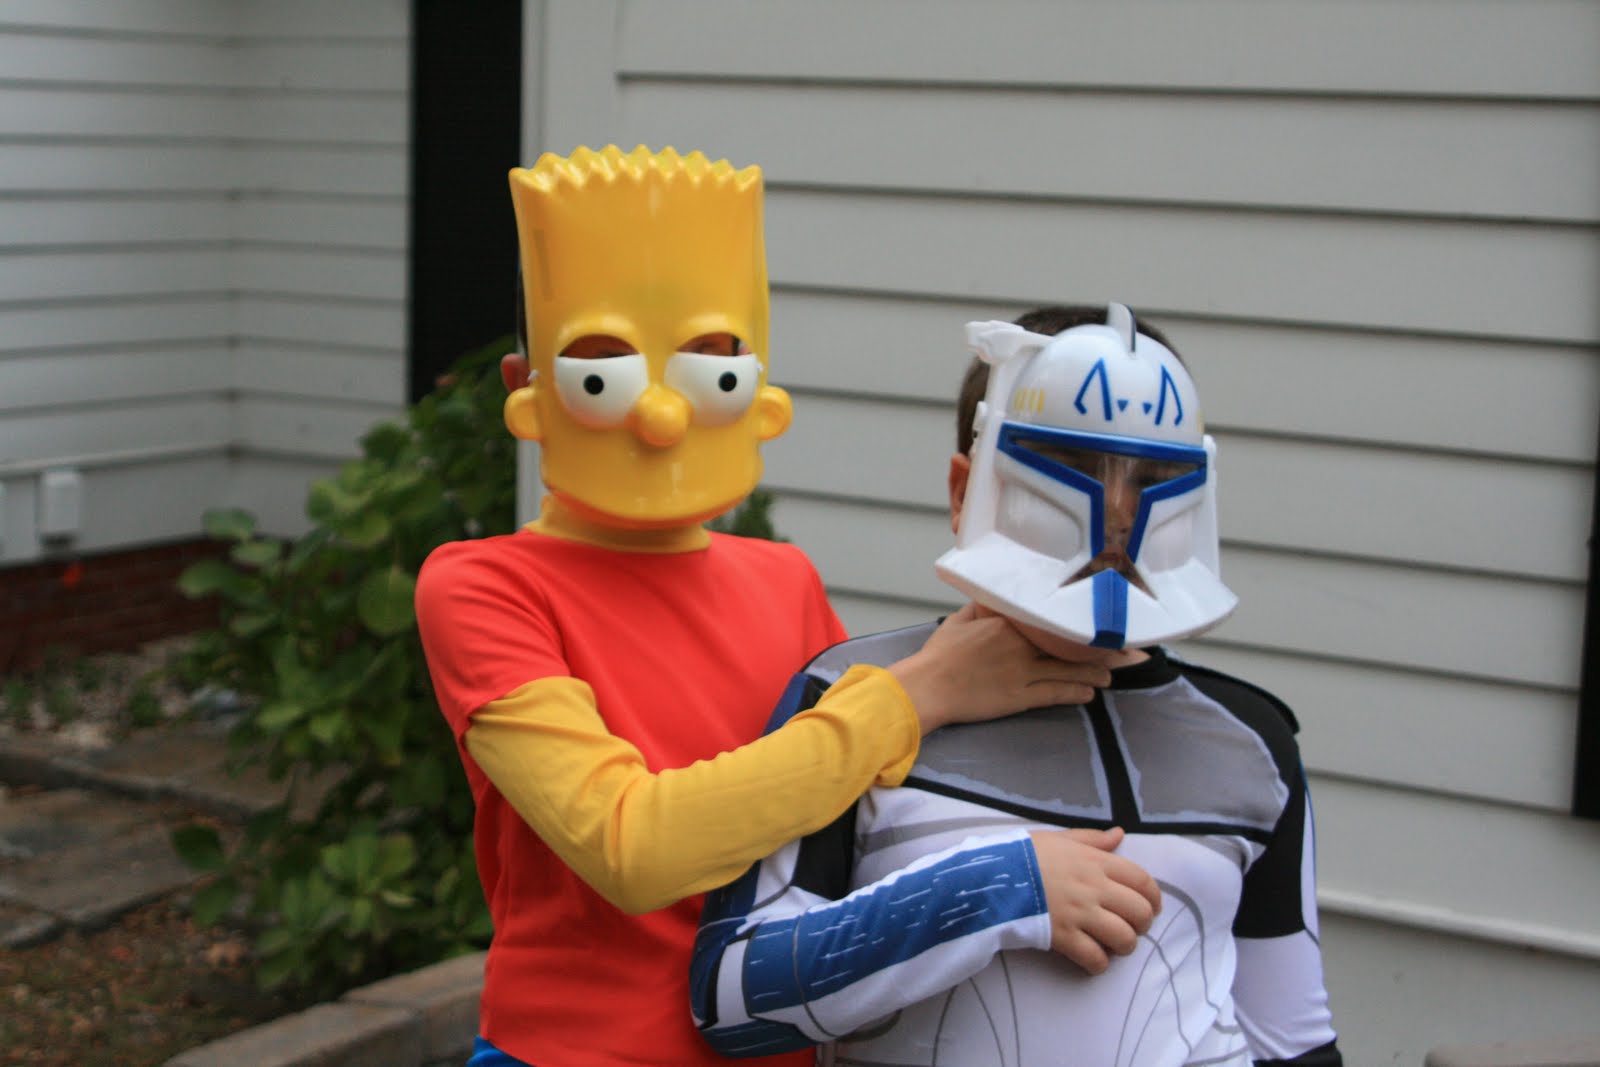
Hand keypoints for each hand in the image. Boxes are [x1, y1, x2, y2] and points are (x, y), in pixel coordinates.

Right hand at [888, 602, 1111, 733]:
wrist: (928, 687)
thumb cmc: (939, 655)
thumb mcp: (959, 622)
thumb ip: (982, 608)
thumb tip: (994, 596)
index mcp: (1006, 622)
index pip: (1049, 618)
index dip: (1075, 619)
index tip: (1097, 618)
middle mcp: (1020, 644)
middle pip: (1067, 642)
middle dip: (1098, 647)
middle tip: (1125, 649)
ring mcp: (1022, 671)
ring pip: (1067, 668)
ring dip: (1093, 672)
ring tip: (1112, 674)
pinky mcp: (1019, 697)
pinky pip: (1055, 693)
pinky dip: (1075, 692)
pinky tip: (1090, 693)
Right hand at [1030, 827, 1159, 974]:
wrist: (992, 876)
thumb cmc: (1023, 855)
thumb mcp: (1059, 838)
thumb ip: (1092, 839)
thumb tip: (1119, 834)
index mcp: (1095, 862)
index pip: (1142, 880)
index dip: (1153, 897)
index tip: (1151, 906)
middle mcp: (1094, 888)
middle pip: (1140, 912)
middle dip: (1142, 925)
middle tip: (1131, 927)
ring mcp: (1080, 914)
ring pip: (1124, 939)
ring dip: (1124, 946)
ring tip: (1113, 945)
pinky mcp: (1064, 938)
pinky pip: (1095, 959)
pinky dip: (1099, 964)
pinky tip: (1092, 959)